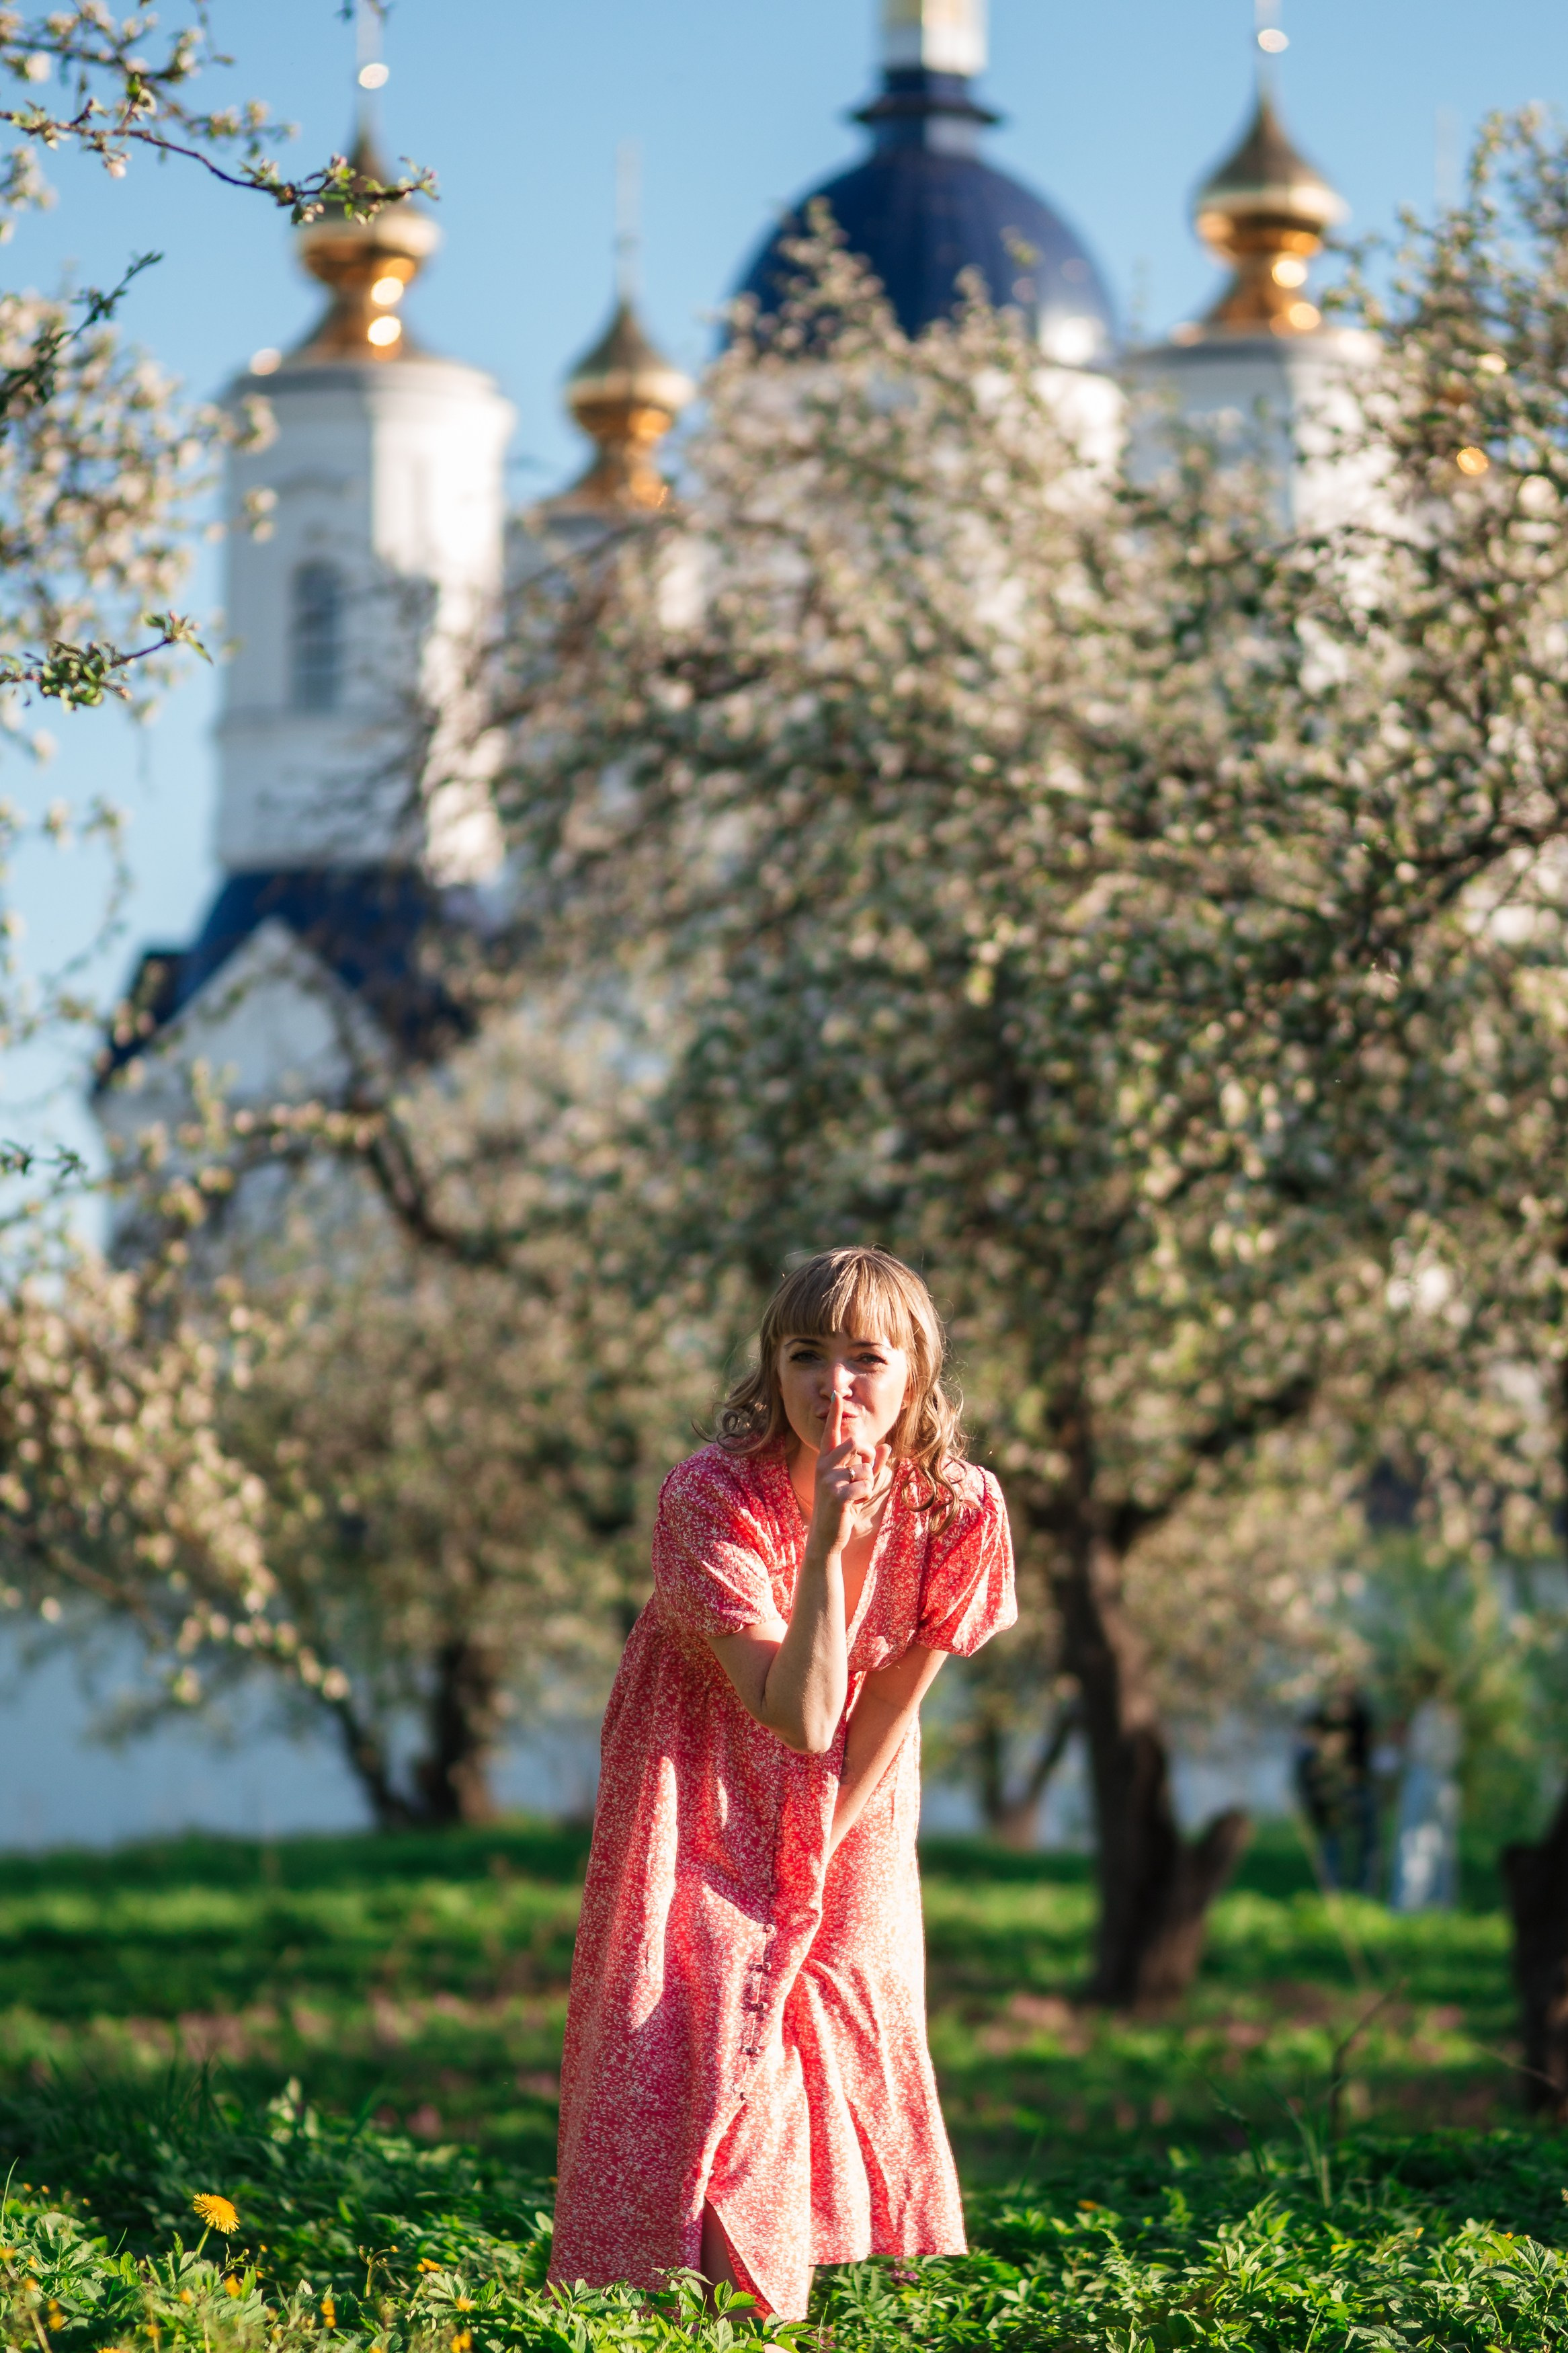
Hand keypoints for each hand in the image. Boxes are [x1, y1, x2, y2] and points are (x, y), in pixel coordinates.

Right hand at [810, 1392, 888, 1556]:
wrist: (826, 1535)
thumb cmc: (841, 1507)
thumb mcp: (856, 1484)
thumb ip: (871, 1465)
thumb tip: (886, 1446)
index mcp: (827, 1461)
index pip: (831, 1432)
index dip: (835, 1414)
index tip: (836, 1394)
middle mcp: (824, 1466)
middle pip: (855, 1443)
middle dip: (867, 1456)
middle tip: (864, 1473)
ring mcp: (828, 1480)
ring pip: (864, 1468)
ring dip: (867, 1484)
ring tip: (855, 1496)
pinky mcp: (836, 1495)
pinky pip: (864, 1486)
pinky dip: (865, 1495)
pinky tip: (854, 1504)